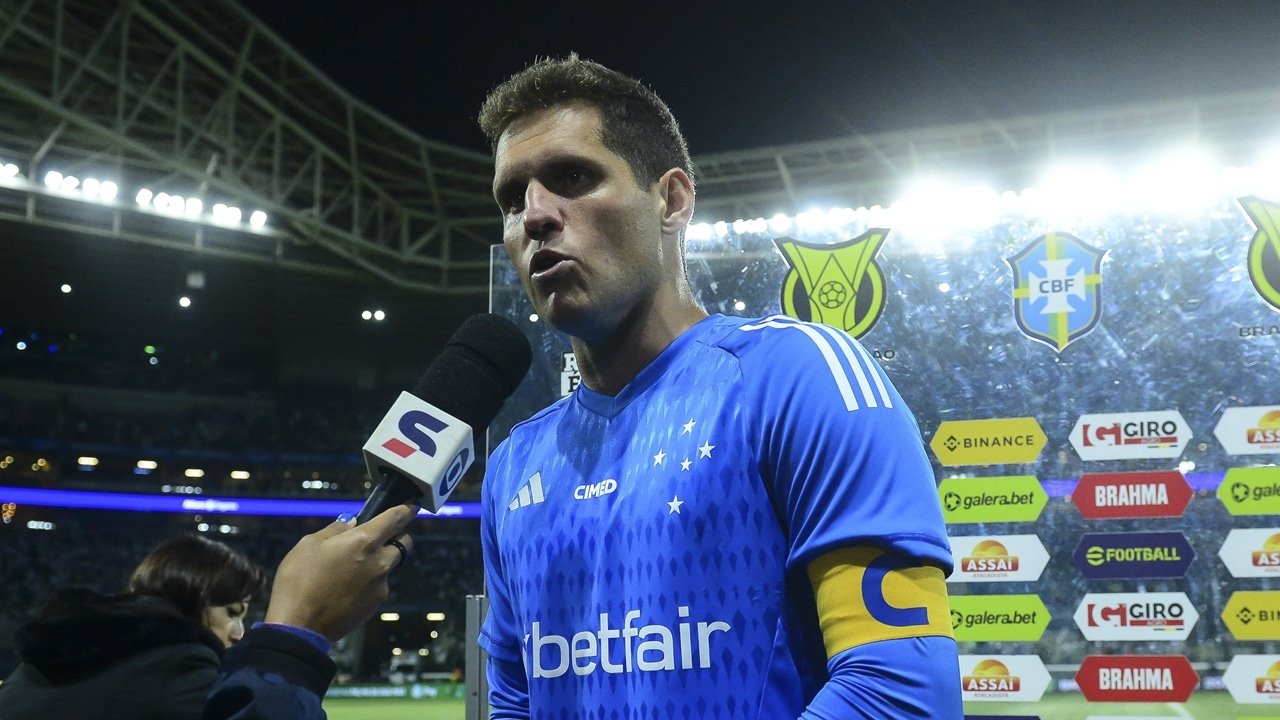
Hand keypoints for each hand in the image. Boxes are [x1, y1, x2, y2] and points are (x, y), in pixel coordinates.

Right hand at [263, 504, 414, 642]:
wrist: (299, 626)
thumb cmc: (299, 580)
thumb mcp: (309, 545)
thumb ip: (336, 530)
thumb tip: (352, 524)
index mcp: (364, 541)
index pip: (395, 519)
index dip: (406, 510)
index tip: (412, 506)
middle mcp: (379, 562)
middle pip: (403, 543)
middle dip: (395, 537)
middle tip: (374, 539)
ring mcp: (380, 585)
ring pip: (389, 566)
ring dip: (378, 562)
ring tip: (349, 570)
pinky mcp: (376, 604)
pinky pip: (378, 586)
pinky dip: (368, 583)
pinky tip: (345, 590)